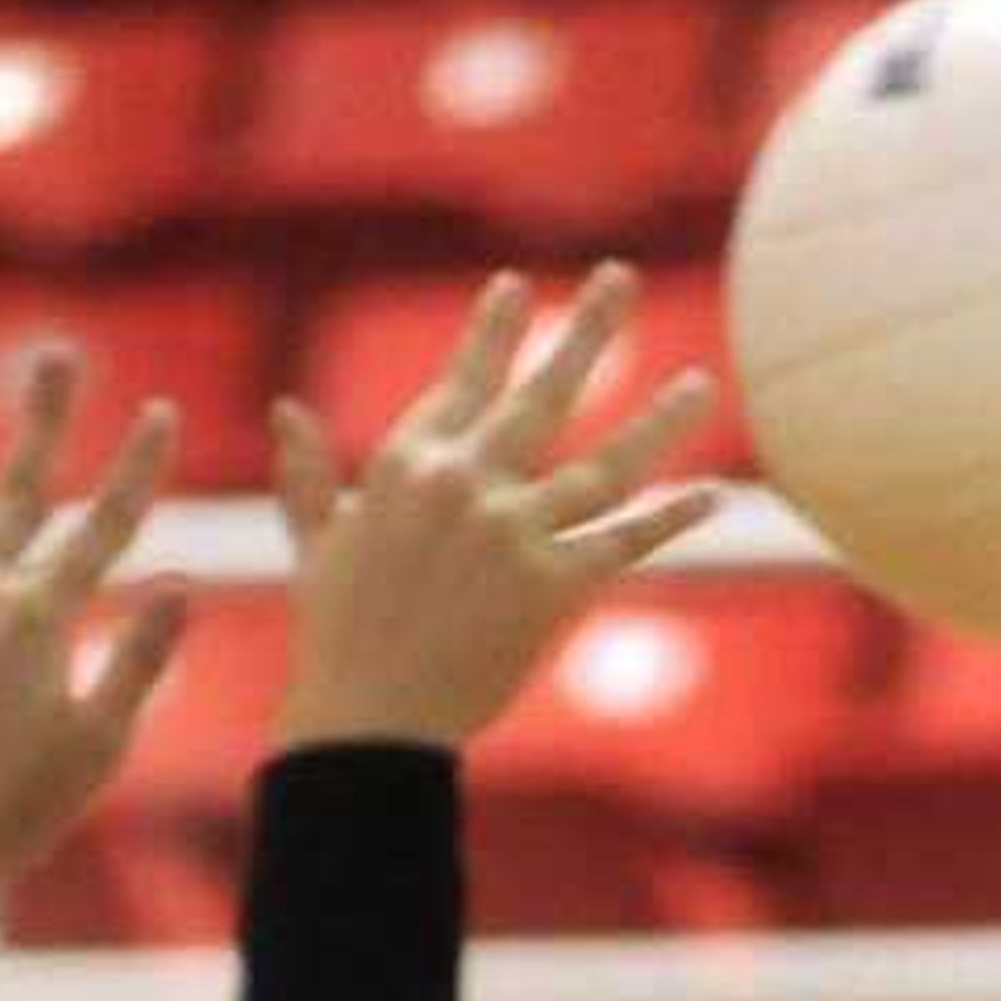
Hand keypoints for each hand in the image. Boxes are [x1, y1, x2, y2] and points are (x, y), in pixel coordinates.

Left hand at [0, 345, 187, 900]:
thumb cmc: (15, 815)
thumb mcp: (97, 745)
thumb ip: (139, 659)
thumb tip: (184, 583)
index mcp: (37, 617)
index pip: (104, 530)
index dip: (138, 470)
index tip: (162, 410)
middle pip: (15, 493)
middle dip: (44, 420)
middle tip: (59, 356)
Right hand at [269, 264, 718, 756]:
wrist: (367, 724)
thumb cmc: (335, 638)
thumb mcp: (315, 544)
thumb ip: (309, 474)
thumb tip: (286, 410)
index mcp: (410, 464)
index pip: (464, 381)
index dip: (494, 332)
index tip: (520, 287)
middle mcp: (469, 484)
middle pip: (543, 395)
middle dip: (585, 332)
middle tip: (620, 277)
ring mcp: (515, 534)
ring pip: (605, 466)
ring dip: (658, 423)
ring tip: (701, 384)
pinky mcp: (552, 589)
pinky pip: (623, 545)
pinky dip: (671, 520)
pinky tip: (715, 495)